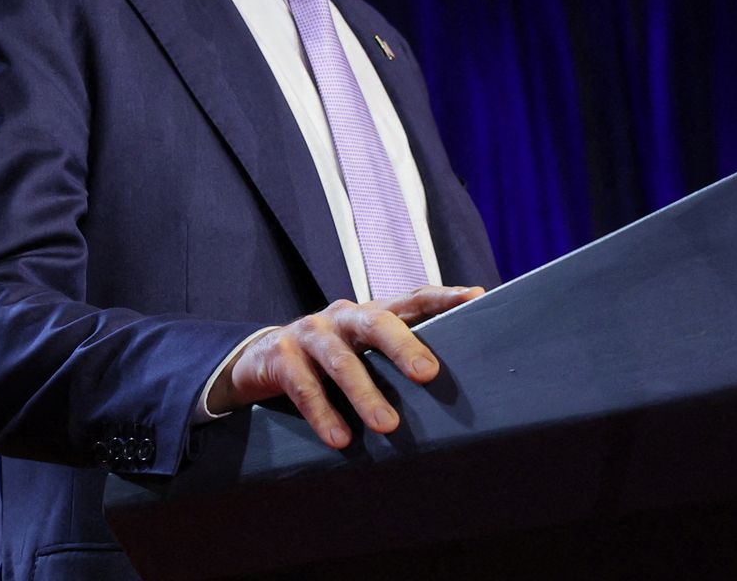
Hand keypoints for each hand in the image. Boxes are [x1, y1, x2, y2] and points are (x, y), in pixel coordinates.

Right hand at [210, 285, 483, 448]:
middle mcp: (341, 317)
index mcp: (369, 314)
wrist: (259, 360)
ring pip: (340, 360)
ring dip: (364, 393)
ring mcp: (309, 333)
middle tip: (428, 374)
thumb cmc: (328, 361)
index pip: (410, 300)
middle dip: (403, 346)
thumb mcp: (361, 353)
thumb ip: (394, 359)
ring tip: (387, 425)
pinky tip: (340, 439)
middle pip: (375, 322)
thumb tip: (449, 389)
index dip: (442, 297)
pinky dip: (323, 414)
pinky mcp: (281, 357)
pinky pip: (304, 387)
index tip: (476, 298)